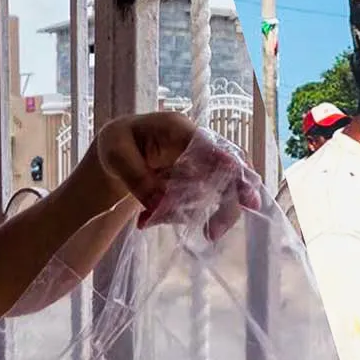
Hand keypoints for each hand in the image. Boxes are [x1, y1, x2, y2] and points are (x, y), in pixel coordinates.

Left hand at [89, 112, 260, 241]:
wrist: (120, 151)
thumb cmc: (118, 144)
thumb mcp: (117, 156)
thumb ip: (138, 179)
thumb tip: (161, 204)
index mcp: (178, 128)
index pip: (208, 145)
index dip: (227, 165)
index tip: (242, 188)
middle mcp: (198, 144)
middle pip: (229, 170)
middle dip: (231, 201)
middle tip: (215, 231)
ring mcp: (203, 164)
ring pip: (224, 190)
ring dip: (212, 214)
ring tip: (182, 229)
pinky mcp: (201, 182)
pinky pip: (204, 203)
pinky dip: (185, 217)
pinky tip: (146, 219)